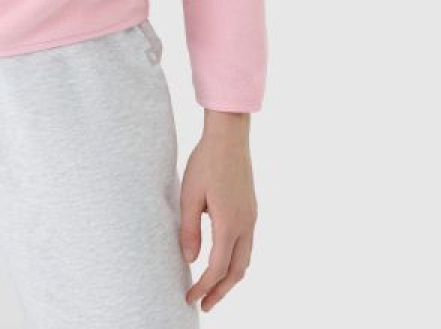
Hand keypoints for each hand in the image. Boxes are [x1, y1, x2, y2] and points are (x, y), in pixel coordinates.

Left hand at [179, 114, 256, 312]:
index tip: (190, 298)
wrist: (229, 136)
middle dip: (220, 291)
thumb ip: (189, 229)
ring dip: (230, 278)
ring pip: (245, 259)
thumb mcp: (190, 195)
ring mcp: (251, 217)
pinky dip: (236, 261)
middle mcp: (245, 224)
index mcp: (229, 223)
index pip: (218, 267)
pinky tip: (222, 260)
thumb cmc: (206, 162)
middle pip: (237, 271)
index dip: (204, 287)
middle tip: (204, 305)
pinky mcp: (251, 209)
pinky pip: (247, 244)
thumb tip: (190, 260)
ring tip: (213, 289)